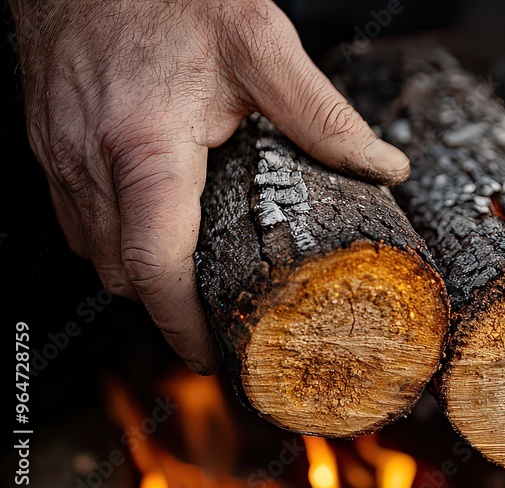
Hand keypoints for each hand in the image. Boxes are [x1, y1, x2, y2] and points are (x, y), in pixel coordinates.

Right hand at [12, 0, 409, 372]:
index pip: (154, 265)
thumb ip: (321, 112)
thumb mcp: (260, 42)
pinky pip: (77, 215)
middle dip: (167, 302)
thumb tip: (380, 165)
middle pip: (121, 271)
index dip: (181, 323)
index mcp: (145, 145)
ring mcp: (59, 153)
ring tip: (193, 270)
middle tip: (220, 307)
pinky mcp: (48, 141)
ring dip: (141, 271)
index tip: (212, 352)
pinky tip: (156, 217)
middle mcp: (89, 159)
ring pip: (94, 250)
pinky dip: (115, 234)